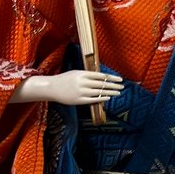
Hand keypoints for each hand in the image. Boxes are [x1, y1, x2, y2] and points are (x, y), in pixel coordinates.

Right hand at [8, 69, 122, 107]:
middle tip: (122, 87)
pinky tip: (108, 98)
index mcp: (83, 74)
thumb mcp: (76, 73)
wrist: (52, 88)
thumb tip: (101, 78)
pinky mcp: (79, 100)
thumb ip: (88, 75)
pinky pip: (93, 99)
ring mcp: (81, 92)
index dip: (112, 78)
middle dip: (113, 86)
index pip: (101, 76)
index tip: (120, 79)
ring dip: (110, 92)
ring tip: (118, 93)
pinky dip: (102, 98)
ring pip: (99, 92)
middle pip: (102, 84)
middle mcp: (83, 82)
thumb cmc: (65, 79)